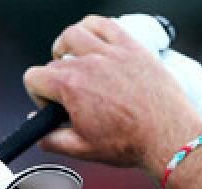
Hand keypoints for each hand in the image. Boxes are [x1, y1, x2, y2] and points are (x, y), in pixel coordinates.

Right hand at [23, 15, 201, 173]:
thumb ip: (52, 140)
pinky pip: (105, 24)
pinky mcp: (132, 47)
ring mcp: (111, 52)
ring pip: (75, 34)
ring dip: (67, 46)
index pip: (34, 77)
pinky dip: (93, 29)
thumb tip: (38, 133)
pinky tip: (93, 41)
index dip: (39, 96)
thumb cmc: (129, 143)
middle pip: (55, 61)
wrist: (167, 136)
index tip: (54, 108)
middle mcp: (89, 63)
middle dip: (56, 81)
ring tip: (72, 60)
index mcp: (72, 87)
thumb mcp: (83, 150)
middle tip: (72, 99)